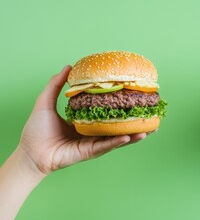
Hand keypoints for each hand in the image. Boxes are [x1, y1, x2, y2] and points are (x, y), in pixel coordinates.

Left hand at [18, 66, 147, 175]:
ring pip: (118, 138)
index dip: (120, 106)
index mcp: (86, 122)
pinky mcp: (89, 152)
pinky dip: (118, 141)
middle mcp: (93, 133)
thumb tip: (68, 67)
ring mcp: (93, 144)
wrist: (29, 153)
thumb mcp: (46, 102)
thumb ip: (56, 84)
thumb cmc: (36, 131)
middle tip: (150, 115)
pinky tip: (129, 136)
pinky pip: (106, 145)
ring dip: (134, 134)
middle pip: (118, 127)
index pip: (107, 113)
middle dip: (134, 123)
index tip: (133, 98)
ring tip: (149, 129)